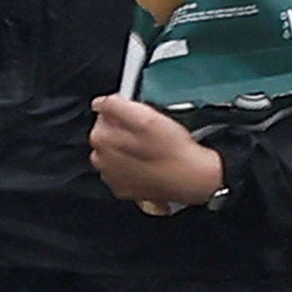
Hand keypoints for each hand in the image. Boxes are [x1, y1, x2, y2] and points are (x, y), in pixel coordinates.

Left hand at [86, 91, 225, 212]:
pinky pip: (123, 169)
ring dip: (128, 147)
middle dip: (124, 129)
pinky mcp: (124, 189)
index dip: (123, 111)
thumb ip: (116, 105)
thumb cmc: (172, 150)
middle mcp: (102, 161)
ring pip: (114, 152)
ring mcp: (112, 177)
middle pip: (107, 134)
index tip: (140, 115)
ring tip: (152, 147)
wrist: (191, 179)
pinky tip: (150, 162)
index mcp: (103, 140)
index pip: (103, 114)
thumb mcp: (147, 117)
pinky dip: (133, 164)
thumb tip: (100, 103)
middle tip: (148, 132)